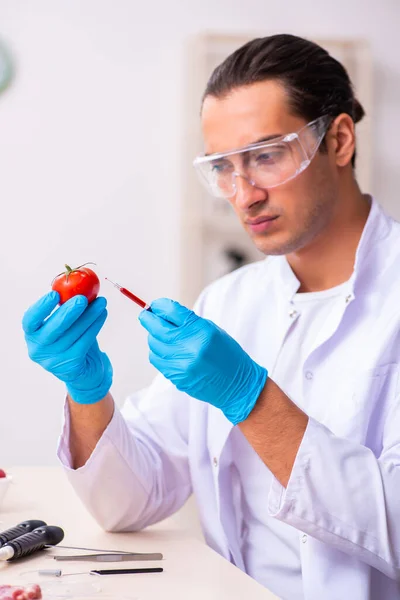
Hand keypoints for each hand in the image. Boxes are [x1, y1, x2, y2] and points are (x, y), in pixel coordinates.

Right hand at [22, 291, 112, 403]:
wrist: (83, 369)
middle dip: (68, 312)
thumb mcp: (63, 323)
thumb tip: (79, 284)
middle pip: (53, 330)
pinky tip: (102, 314)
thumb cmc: (70, 339)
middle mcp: (38, 349)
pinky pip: (84, 342)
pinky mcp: (71, 366)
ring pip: (73, 335)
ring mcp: (53, 361)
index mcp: (32, 334)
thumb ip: (65, 307)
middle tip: (83, 298)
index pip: (29, 321)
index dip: (41, 307)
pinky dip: (95, 326)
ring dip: (89, 316)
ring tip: (101, 302)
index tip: (54, 294)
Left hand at [139, 298, 266, 424]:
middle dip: (148, 319)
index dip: (160, 305)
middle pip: (158, 328)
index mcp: (202, 331)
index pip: (172, 311)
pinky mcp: (177, 377)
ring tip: (160, 335)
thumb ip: (189, 322)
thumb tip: (163, 313)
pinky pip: (157, 360)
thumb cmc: (227, 354)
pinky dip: (157, 352)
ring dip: (153, 337)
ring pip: (154, 344)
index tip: (155, 305)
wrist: (237, 385)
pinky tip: (164, 350)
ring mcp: (182, 364)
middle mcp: (191, 347)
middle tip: (145, 315)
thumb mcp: (213, 330)